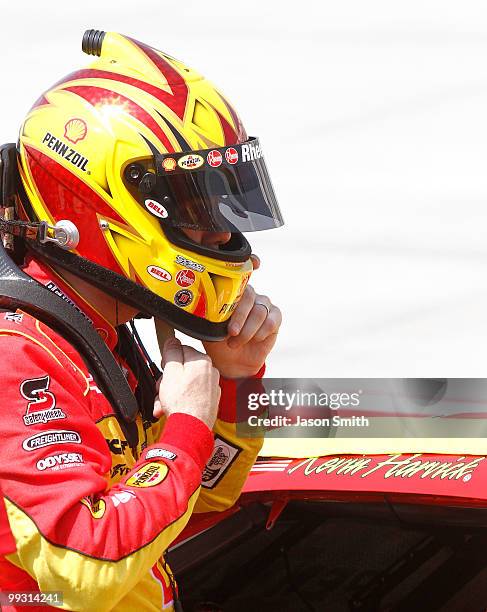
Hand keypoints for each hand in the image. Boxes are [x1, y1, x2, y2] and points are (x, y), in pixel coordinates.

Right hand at [154, 337, 220, 429]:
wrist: (191, 429)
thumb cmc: (182, 403)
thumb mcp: (170, 372)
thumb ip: (171, 353)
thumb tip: (172, 341)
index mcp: (202, 361)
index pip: (181, 350)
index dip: (168, 360)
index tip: (163, 368)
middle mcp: (210, 372)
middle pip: (183, 368)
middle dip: (168, 379)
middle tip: (161, 388)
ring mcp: (212, 387)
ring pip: (185, 383)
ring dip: (171, 392)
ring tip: (163, 403)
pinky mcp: (210, 401)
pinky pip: (192, 395)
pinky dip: (181, 401)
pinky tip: (172, 409)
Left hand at [203, 255, 281, 377]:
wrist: (231, 362)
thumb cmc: (217, 340)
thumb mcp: (207, 325)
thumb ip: (206, 311)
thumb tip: (193, 299)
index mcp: (233, 292)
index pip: (242, 272)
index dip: (252, 262)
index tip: (257, 262)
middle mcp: (250, 294)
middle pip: (249, 296)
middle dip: (239, 316)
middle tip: (230, 332)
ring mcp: (264, 304)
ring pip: (259, 311)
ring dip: (247, 330)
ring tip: (235, 342)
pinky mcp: (275, 317)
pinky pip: (271, 321)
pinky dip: (260, 333)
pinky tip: (253, 340)